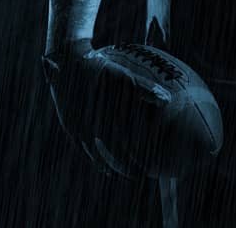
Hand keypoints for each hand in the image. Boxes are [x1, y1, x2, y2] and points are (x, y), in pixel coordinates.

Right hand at [42, 42, 134, 177]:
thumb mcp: (122, 75)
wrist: (68, 61)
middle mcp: (89, 127)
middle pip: (110, 153)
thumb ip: (144, 88)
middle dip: (124, 166)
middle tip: (138, 174)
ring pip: (94, 153)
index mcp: (104, 118)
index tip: (146, 169)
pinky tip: (99, 163)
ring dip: (108, 163)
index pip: (122, 147)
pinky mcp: (69, 126)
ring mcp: (77, 128)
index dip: (134, 160)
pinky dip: (93, 156)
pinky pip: (82, 146)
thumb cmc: (98, 67)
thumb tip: (167, 99)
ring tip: (119, 174)